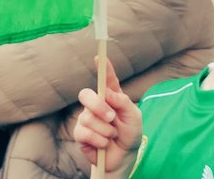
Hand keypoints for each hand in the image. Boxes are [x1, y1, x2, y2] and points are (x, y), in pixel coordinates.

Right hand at [74, 57, 142, 172]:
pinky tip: (104, 143)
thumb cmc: (130, 133)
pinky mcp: (80, 134)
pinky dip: (99, 140)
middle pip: (86, 95)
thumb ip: (123, 102)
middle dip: (98, 106)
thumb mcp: (134, 117)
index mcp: (112, 97)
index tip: (99, 57)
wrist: (123, 156)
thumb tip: (107, 93)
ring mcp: (86, 119)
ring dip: (105, 129)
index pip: (106, 80)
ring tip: (112, 135)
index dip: (103, 68)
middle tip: (112, 117)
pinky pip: (84, 133)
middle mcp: (96, 105)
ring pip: (87, 118)